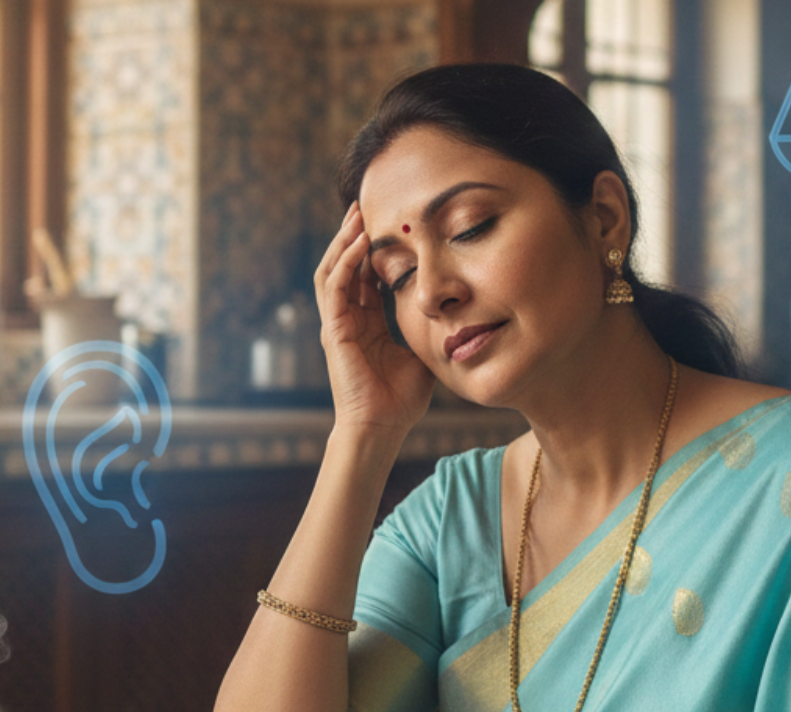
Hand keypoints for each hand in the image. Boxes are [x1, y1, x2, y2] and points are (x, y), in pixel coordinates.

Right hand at [315, 202, 434, 436]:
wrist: (382, 427)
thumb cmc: (401, 400)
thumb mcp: (423, 354)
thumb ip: (430, 330)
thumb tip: (457, 313)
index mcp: (366, 324)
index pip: (365, 277)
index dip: (375, 252)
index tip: (390, 226)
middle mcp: (348, 319)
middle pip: (345, 266)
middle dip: (354, 236)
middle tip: (365, 206)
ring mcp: (337, 324)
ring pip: (333, 270)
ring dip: (344, 241)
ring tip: (357, 215)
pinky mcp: (334, 330)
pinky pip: (335, 287)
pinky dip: (346, 262)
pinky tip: (361, 243)